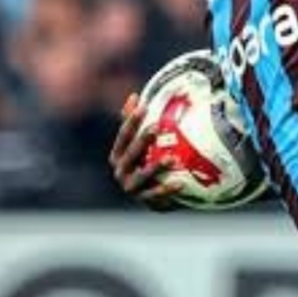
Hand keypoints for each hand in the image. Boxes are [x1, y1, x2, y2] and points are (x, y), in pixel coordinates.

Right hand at [108, 94, 184, 211]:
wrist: (153, 194)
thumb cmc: (145, 162)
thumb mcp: (139, 143)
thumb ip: (134, 123)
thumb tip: (134, 96)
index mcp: (117, 154)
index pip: (123, 135)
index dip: (132, 121)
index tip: (143, 107)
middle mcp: (120, 171)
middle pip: (131, 154)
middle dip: (143, 140)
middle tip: (157, 127)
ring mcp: (131, 188)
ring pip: (142, 176)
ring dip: (156, 167)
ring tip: (172, 159)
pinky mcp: (145, 200)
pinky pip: (156, 195)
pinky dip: (167, 190)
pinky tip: (180, 184)